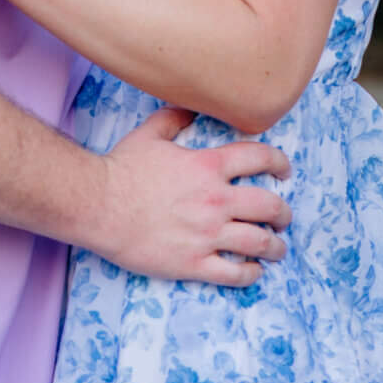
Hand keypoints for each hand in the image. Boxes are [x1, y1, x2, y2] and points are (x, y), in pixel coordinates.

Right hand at [91, 108, 291, 285]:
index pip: (260, 158)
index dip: (279, 163)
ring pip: (258, 243)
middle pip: (269, 206)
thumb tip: (188, 108)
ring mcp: (206, 234)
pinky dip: (250, 274)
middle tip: (284, 217)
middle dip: (283, 213)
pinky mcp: (192, 263)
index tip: (285, 170)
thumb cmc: (121, 169)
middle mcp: (216, 200)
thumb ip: (174, 118)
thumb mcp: (150, 134)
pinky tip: (253, 271)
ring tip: (278, 248)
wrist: (98, 205)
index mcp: (209, 166)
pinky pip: (233, 273)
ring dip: (275, 246)